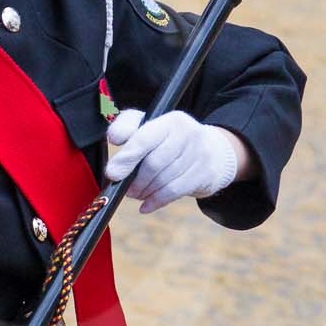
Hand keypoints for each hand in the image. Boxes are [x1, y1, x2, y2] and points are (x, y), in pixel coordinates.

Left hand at [105, 109, 243, 213]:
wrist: (213, 152)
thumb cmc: (171, 140)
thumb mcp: (149, 125)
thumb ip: (127, 127)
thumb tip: (114, 138)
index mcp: (171, 120)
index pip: (145, 139)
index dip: (127, 157)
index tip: (112, 173)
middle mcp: (188, 133)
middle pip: (153, 164)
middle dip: (135, 180)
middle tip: (126, 188)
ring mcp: (199, 154)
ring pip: (163, 180)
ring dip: (144, 191)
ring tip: (137, 193)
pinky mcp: (205, 174)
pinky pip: (174, 192)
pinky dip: (156, 201)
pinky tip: (146, 205)